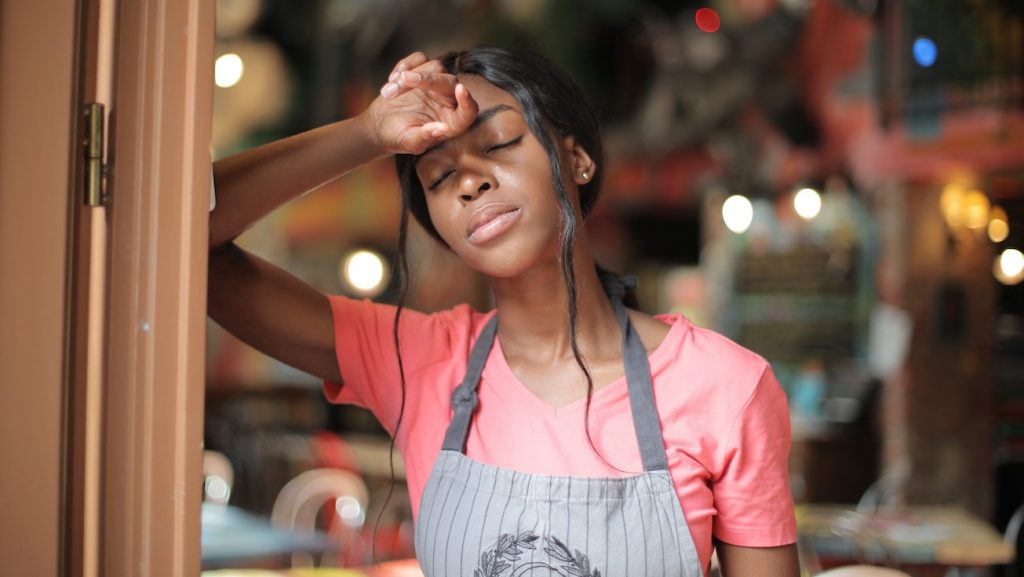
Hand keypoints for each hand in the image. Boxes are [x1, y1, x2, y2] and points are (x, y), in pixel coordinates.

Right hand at [361, 52, 478, 155]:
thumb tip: (443, 129)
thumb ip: (425, 137)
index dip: (468, 101)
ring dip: (408, 76)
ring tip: (388, 93)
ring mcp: (437, 85)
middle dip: (427, 79)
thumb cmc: (396, 138)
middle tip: (402, 80)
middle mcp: (449, 102)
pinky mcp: (424, 71)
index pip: (469, 111)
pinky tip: (391, 81)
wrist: (378, 125)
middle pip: (450, 82)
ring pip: (435, 67)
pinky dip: (404, 66)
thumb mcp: (409, 142)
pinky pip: (420, 58)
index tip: (461, 90)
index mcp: (452, 123)